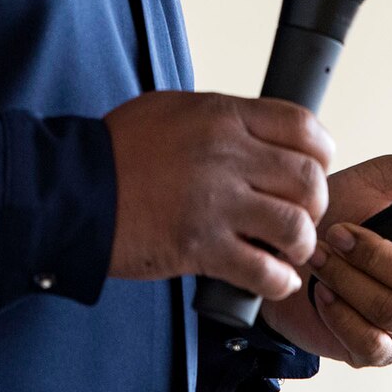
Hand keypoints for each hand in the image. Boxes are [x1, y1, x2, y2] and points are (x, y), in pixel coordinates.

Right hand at [104, 91, 332, 299]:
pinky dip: (278, 281)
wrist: (71, 189)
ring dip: (300, 243)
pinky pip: (264, 270)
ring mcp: (216, 203)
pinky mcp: (201, 247)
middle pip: (308, 178)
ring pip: (295, 225)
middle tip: (301, 214)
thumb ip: (221, 120)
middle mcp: (227, 155)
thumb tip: (256, 135)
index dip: (320, 151)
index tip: (316, 167)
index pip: (302, 126)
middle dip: (315, 202)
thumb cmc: (117, 150)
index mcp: (223, 116)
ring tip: (288, 250)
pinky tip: (273, 278)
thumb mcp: (174, 110)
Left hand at [261, 103, 391, 366]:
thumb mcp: (381, 177)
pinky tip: (325, 293)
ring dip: (347, 280)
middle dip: (373, 255)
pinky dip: (340, 314)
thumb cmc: (340, 208)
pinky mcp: (378, 350)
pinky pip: (370, 343)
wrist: (284, 247)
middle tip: (337, 233)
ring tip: (323, 257)